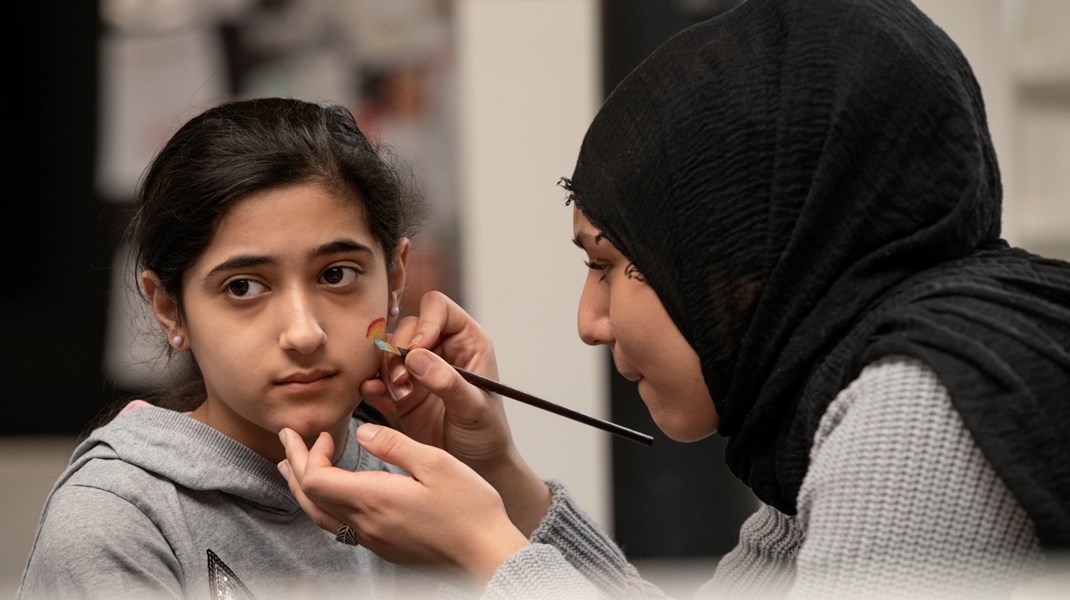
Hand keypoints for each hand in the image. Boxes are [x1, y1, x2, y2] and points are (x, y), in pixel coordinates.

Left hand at [277, 425, 528, 582]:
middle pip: (310, 497)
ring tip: (293, 468)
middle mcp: (366, 524)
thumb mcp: (437, 463)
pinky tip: (333, 493)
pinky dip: (323, 503)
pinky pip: (338, 526)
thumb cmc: (470, 510)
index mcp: (374, 499)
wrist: (487, 555)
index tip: (323, 433)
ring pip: (320, 515)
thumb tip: (364, 430)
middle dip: (295, 465)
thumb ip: (395, 444)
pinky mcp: (384, 547)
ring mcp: (373, 539)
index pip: (316, 479)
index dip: (309, 454)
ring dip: (303, 487)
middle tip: (288, 439)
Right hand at [360, 292, 550, 533]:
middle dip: (399, 351)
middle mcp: (441, 349)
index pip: (438, 308)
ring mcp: (418, 369)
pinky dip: (373, 384)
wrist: (474, 470)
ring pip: (388, 349)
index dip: (425, 322)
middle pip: (407, 327)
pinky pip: (377, 377)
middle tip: (403, 382)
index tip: (417, 350)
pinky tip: (375, 396)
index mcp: (467, 342)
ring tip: (398, 394)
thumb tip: (418, 356)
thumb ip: (449, 382)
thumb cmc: (487, 436)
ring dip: (385, 369)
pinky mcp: (400, 391)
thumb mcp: (475, 409)